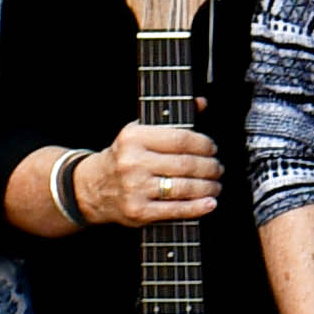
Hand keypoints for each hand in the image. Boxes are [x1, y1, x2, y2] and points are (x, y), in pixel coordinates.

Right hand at [92, 121, 220, 227]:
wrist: (95, 188)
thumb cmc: (124, 157)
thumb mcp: (139, 131)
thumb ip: (172, 118)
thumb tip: (201, 102)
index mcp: (133, 138)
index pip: (180, 138)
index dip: (204, 144)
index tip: (213, 148)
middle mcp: (132, 162)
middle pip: (185, 164)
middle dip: (210, 167)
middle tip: (218, 168)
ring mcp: (135, 188)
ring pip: (184, 187)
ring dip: (208, 187)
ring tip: (215, 185)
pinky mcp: (139, 211)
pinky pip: (175, 210)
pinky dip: (197, 208)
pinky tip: (209, 203)